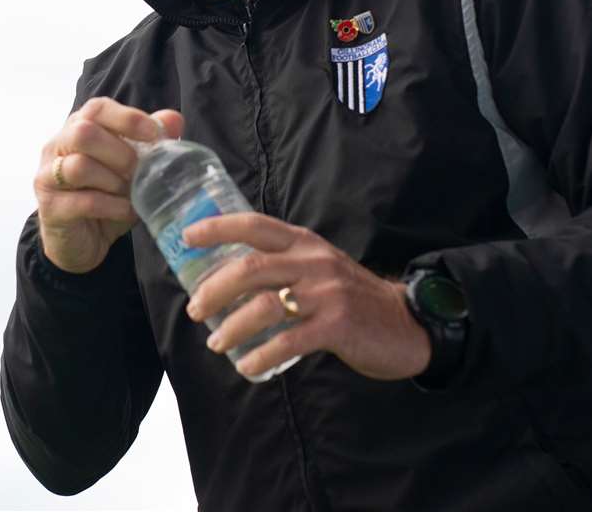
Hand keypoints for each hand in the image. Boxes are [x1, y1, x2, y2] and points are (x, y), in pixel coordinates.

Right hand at [35, 97, 184, 273]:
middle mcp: (56, 147)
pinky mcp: (50, 207)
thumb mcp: (130, 169)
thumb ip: (147, 141)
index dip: (128, 117)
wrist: (81, 241)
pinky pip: (83, 201)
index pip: (96, 108)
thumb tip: (174, 119)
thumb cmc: (105, 197)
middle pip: (83, 132)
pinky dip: (112, 206)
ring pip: (79, 166)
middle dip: (120, 152)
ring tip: (130, 193)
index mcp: (76, 128)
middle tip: (139, 170)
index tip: (155, 134)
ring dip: (114, 181)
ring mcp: (48, 176)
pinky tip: (126, 211)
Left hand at [182, 212, 430, 380]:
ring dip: (232, 326)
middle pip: (251, 267)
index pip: (254, 225)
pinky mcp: (337, 325)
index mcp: (304, 242)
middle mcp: (313, 261)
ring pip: (265, 305)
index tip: (186, 237)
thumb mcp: (318, 268)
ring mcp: (326, 292)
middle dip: (214, 289)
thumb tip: (228, 278)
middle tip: (195, 310)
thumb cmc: (351, 297)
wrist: (405, 323)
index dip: (218, 227)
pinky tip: (248, 366)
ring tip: (216, 343)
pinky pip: (288, 340)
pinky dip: (262, 355)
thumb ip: (283, 265)